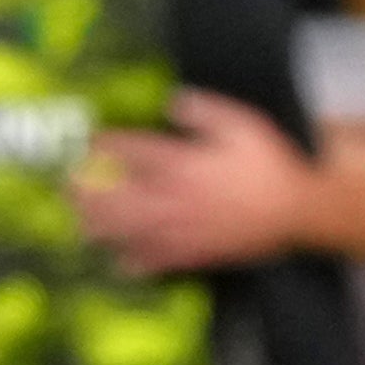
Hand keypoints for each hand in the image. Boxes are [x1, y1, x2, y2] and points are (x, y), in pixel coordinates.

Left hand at [80, 89, 323, 276]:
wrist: (297, 210)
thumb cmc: (270, 165)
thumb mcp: (242, 124)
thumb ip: (205, 111)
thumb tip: (174, 100)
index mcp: (187, 163)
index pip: (137, 152)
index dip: (109, 146)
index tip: (89, 142)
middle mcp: (179, 197)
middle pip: (123, 196)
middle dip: (92, 192)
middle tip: (67, 188)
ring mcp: (186, 228)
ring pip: (136, 230)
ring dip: (105, 228)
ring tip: (80, 225)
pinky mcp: (199, 251)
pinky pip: (163, 259)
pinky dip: (140, 262)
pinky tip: (120, 263)